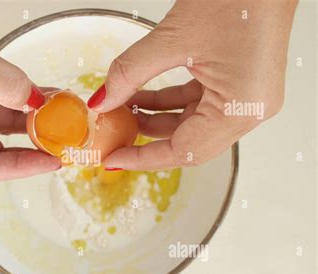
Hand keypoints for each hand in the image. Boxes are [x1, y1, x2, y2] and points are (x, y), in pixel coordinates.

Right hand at [0, 0, 60, 180]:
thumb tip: (36, 102)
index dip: (18, 168)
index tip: (48, 160)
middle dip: (32, 144)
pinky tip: (50, 94)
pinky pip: (10, 97)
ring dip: (35, 117)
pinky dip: (30, 96)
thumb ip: (5, 85)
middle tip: (61, 141)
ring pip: (9, 120)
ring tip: (62, 112)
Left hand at [88, 0, 296, 169]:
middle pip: (189, 143)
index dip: (143, 158)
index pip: (184, 151)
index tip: (114, 159)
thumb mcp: (173, 38)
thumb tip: (102, 100)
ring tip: (122, 110)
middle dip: (147, 140)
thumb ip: (130, 73)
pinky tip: (141, 97)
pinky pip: (197, 105)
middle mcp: (249, 110)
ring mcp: (245, 98)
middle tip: (115, 139)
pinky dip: (168, 103)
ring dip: (155, 119)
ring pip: (190, 124)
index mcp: (241, 108)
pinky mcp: (238, 85)